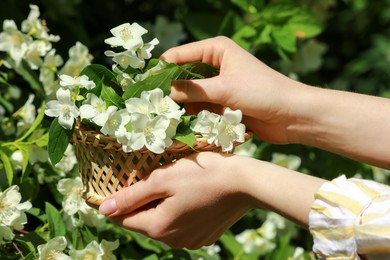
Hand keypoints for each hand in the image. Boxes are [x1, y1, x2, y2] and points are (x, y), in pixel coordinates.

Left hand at [99, 152, 253, 248]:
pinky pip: (181, 225)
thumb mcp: (162, 179)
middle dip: (142, 202)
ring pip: (163, 224)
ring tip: (172, 184)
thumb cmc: (202, 174)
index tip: (119, 184)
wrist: (245, 183)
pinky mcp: (204, 236)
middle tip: (150, 177)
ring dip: (161, 207)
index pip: (124, 219)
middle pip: (144, 222)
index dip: (117, 202)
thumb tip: (103, 210)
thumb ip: (132, 196)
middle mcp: (172, 241)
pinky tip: (189, 195)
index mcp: (158, 227)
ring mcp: (190, 241)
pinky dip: (178, 212)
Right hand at [162, 36, 304, 143]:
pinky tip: (181, 124)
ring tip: (162, 118)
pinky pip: (201, 108)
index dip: (162, 69)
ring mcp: (219, 86)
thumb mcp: (224, 88)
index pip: (180, 56)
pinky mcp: (223, 104)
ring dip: (180, 106)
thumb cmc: (262, 92)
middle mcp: (216, 65)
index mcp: (217, 50)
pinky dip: (193, 116)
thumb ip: (193, 90)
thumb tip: (166, 92)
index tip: (143, 85)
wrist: (292, 116)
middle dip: (170, 90)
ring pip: (191, 94)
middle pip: (183, 76)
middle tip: (150, 105)